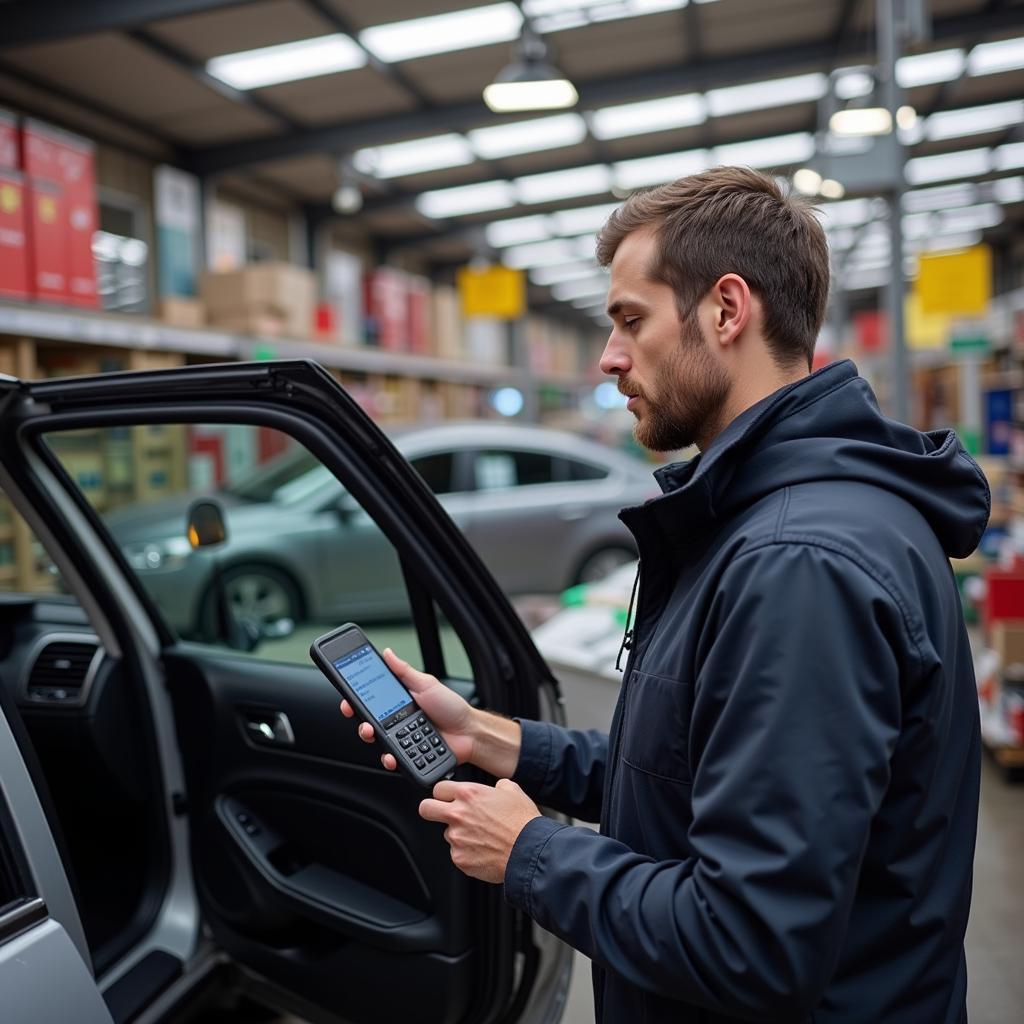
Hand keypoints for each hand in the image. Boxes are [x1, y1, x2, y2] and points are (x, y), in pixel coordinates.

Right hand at [339, 648, 476, 771]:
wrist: (469, 732)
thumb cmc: (451, 707)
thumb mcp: (426, 683)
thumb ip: (404, 671)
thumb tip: (387, 653)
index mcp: (399, 702)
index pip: (371, 701)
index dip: (356, 701)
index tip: (347, 699)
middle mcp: (397, 721)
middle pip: (370, 724)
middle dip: (362, 723)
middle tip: (364, 722)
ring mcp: (402, 739)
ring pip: (378, 743)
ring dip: (373, 741)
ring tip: (375, 736)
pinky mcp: (408, 756)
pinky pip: (393, 759)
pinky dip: (390, 759)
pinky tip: (391, 756)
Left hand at [419, 779, 540, 883]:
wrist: (528, 851)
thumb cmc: (522, 822)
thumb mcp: (512, 790)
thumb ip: (497, 786)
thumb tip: (496, 788)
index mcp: (468, 794)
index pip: (438, 788)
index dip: (444, 793)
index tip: (447, 798)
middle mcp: (458, 814)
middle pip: (426, 808)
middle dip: (431, 810)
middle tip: (442, 814)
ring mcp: (456, 838)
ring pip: (447, 834)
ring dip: (459, 835)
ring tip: (481, 837)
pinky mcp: (459, 858)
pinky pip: (457, 853)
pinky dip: (467, 853)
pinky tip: (483, 850)